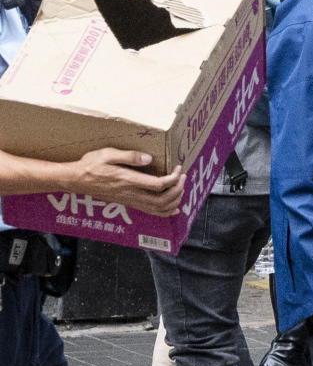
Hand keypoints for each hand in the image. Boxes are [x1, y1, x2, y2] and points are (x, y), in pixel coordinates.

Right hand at [56, 147, 178, 211]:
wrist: (75, 180)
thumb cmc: (90, 164)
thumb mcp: (107, 154)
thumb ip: (129, 156)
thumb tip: (149, 158)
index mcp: (128, 180)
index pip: (158, 185)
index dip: (173, 178)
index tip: (178, 168)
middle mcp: (130, 193)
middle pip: (162, 200)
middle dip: (178, 189)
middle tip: (183, 177)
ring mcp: (129, 200)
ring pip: (158, 209)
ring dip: (174, 200)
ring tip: (180, 187)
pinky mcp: (128, 203)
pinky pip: (150, 212)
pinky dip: (165, 212)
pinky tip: (174, 208)